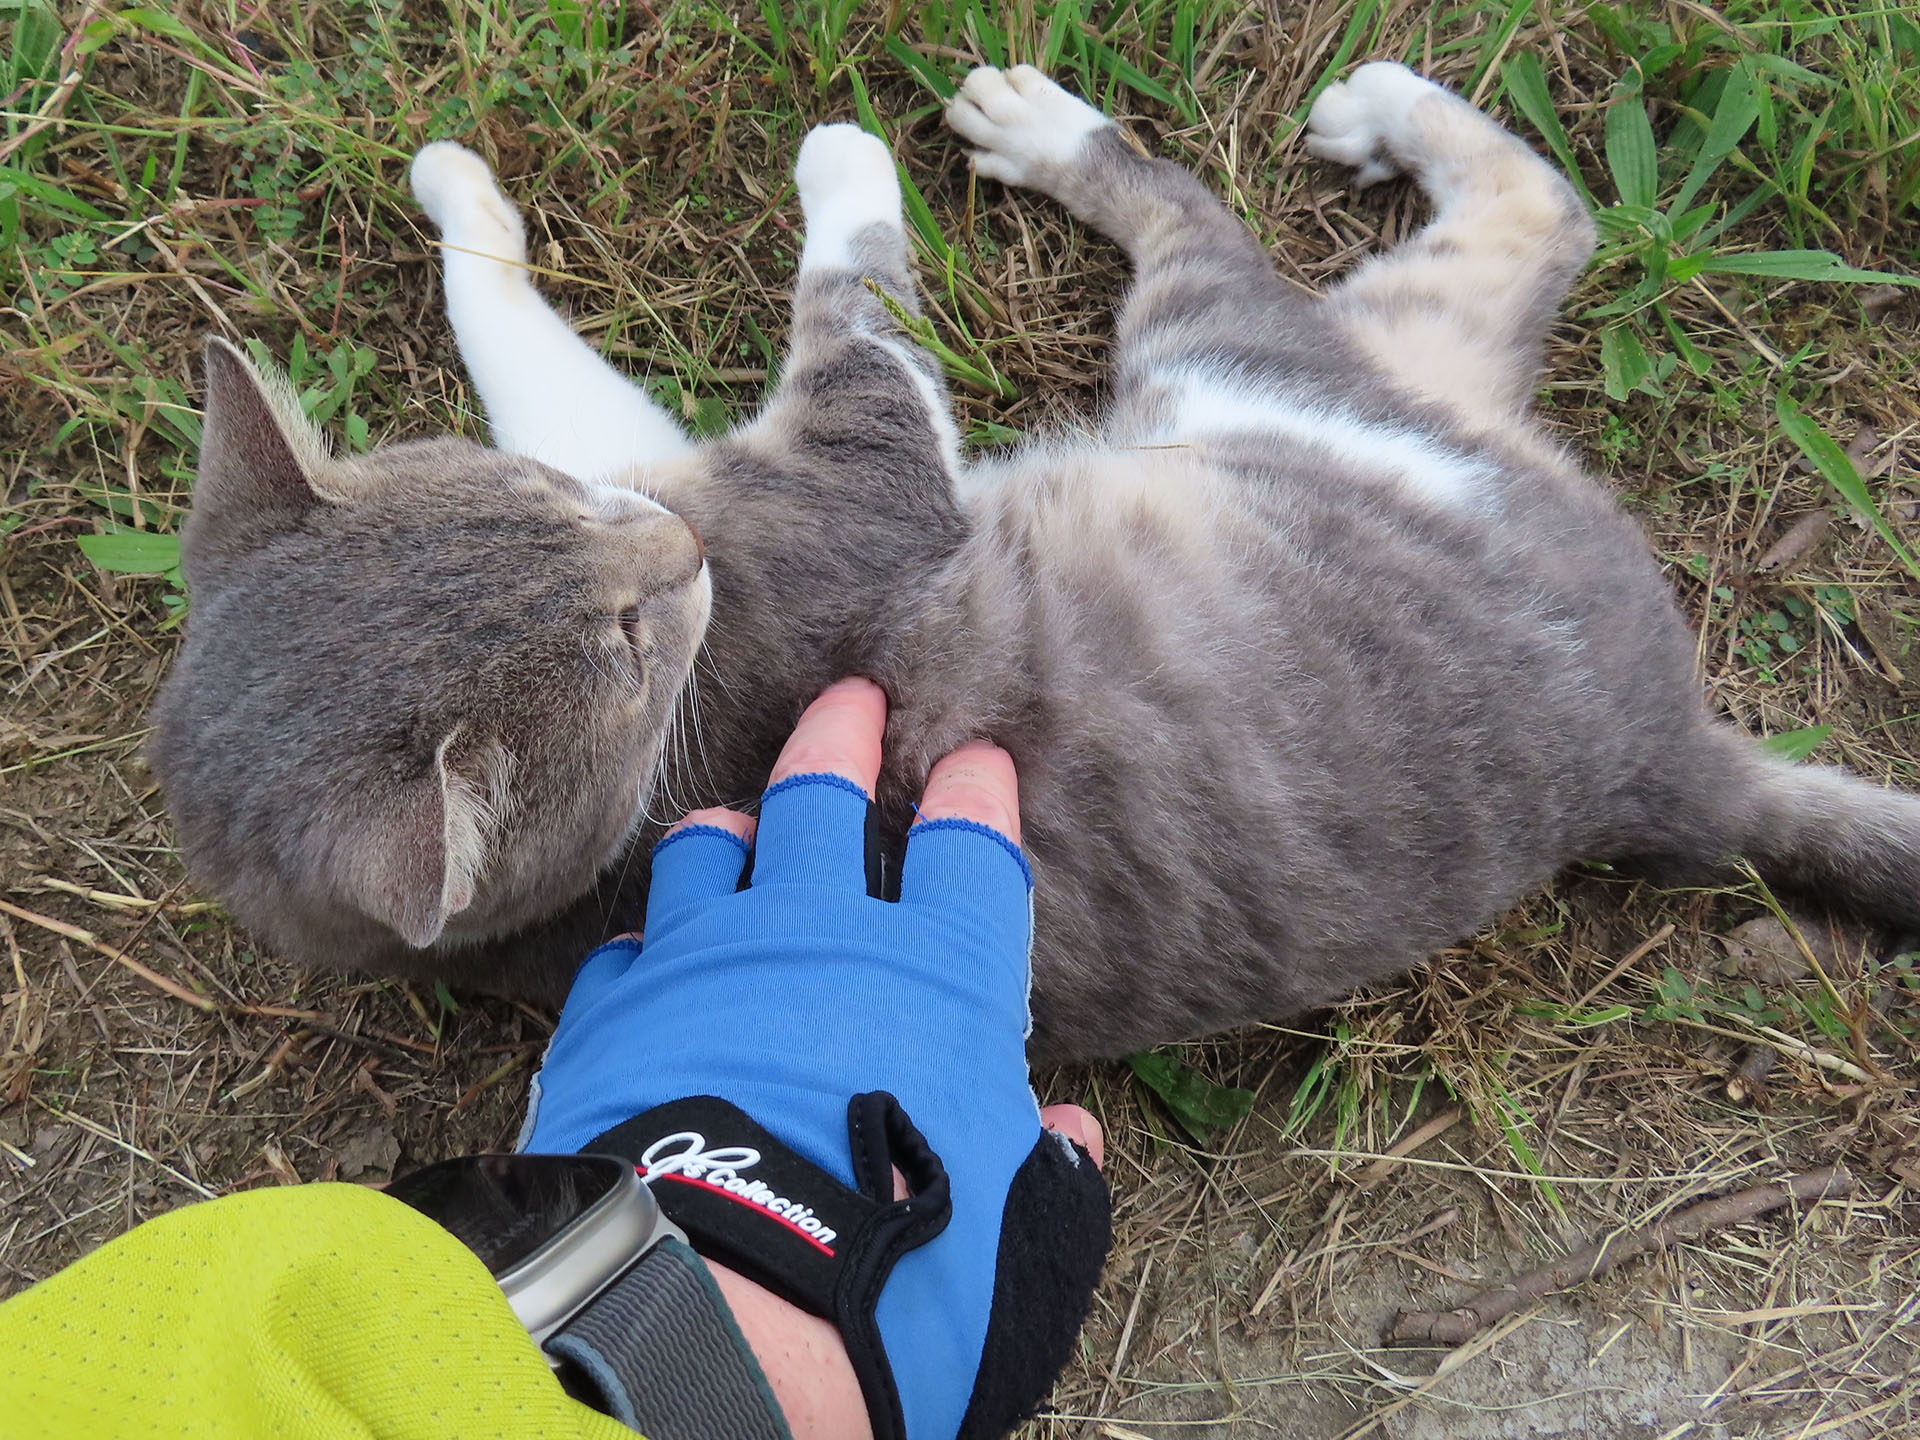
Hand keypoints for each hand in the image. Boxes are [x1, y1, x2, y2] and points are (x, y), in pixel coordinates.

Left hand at [524, 678, 1110, 1439]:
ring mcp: (705, 962)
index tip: (975, 758)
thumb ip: (1045, 1176)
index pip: (966, 848)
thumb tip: (1065, 1141)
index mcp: (938, 974)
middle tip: (850, 697)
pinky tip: (652, 954)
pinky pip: (631, 948)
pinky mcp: (615, 1014)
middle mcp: (818, 937)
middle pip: (826, 797)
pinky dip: (651, 944)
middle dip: (842, 736)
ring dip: (731, 828)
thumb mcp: (1021, 1242)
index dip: (974, 794)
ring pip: (712, 851)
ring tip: (735, 820)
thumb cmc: (901, 1276)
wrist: (719, 1309)